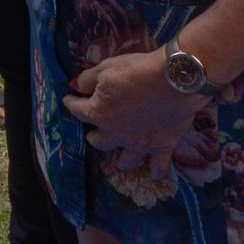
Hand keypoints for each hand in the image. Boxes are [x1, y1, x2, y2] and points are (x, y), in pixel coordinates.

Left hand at [61, 48, 210, 170]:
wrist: (174, 80)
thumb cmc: (137, 71)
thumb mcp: (106, 68)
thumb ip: (87, 79)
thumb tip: (77, 86)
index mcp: (99, 113)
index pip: (77, 111)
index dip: (71, 103)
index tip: (69, 99)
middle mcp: (117, 134)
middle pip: (99, 141)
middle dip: (95, 136)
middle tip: (95, 132)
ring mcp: (140, 144)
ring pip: (126, 160)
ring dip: (121, 160)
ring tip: (121, 162)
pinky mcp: (162, 146)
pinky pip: (158, 166)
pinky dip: (156, 172)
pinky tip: (154, 176)